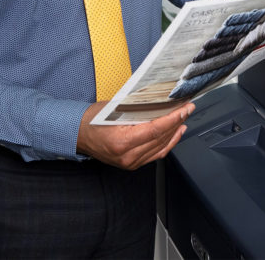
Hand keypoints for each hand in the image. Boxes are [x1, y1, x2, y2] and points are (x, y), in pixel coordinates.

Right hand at [76, 101, 194, 169]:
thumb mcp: (113, 109)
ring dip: (175, 133)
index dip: (172, 119)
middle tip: (188, 109)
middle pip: (160, 139)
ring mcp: (130, 162)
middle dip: (177, 123)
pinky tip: (175, 134)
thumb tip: (159, 100)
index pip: (155, 130)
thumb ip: (136, 108)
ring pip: (160, 148)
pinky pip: (155, 155)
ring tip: (184, 119)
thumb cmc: (91, 120)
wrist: (77, 135)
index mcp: (122, 142)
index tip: (184, 109)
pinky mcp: (132, 164)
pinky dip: (167, 144)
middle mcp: (127, 156)